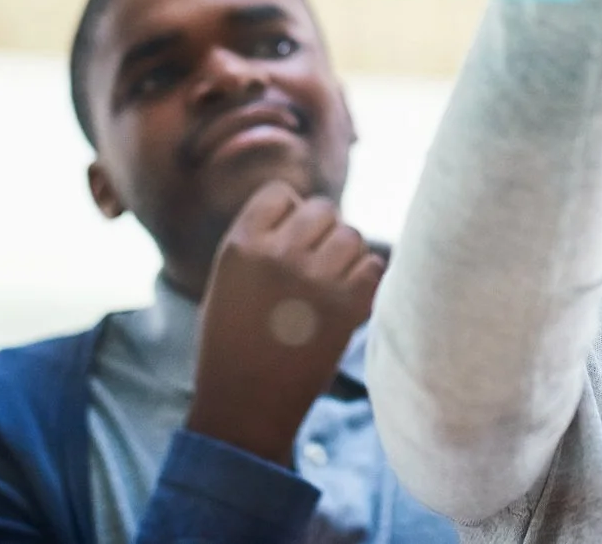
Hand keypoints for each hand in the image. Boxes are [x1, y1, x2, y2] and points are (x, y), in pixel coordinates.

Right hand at [182, 181, 383, 466]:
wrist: (245, 406)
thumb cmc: (232, 344)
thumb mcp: (228, 281)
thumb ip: (261, 241)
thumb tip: (308, 210)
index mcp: (241, 245)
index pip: (281, 194)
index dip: (290, 214)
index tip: (289, 242)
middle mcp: (278, 254)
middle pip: (323, 210)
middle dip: (322, 233)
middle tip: (315, 267)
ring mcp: (315, 279)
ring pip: (352, 236)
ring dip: (347, 255)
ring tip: (330, 286)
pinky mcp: (346, 306)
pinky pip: (373, 266)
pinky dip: (366, 280)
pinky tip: (347, 301)